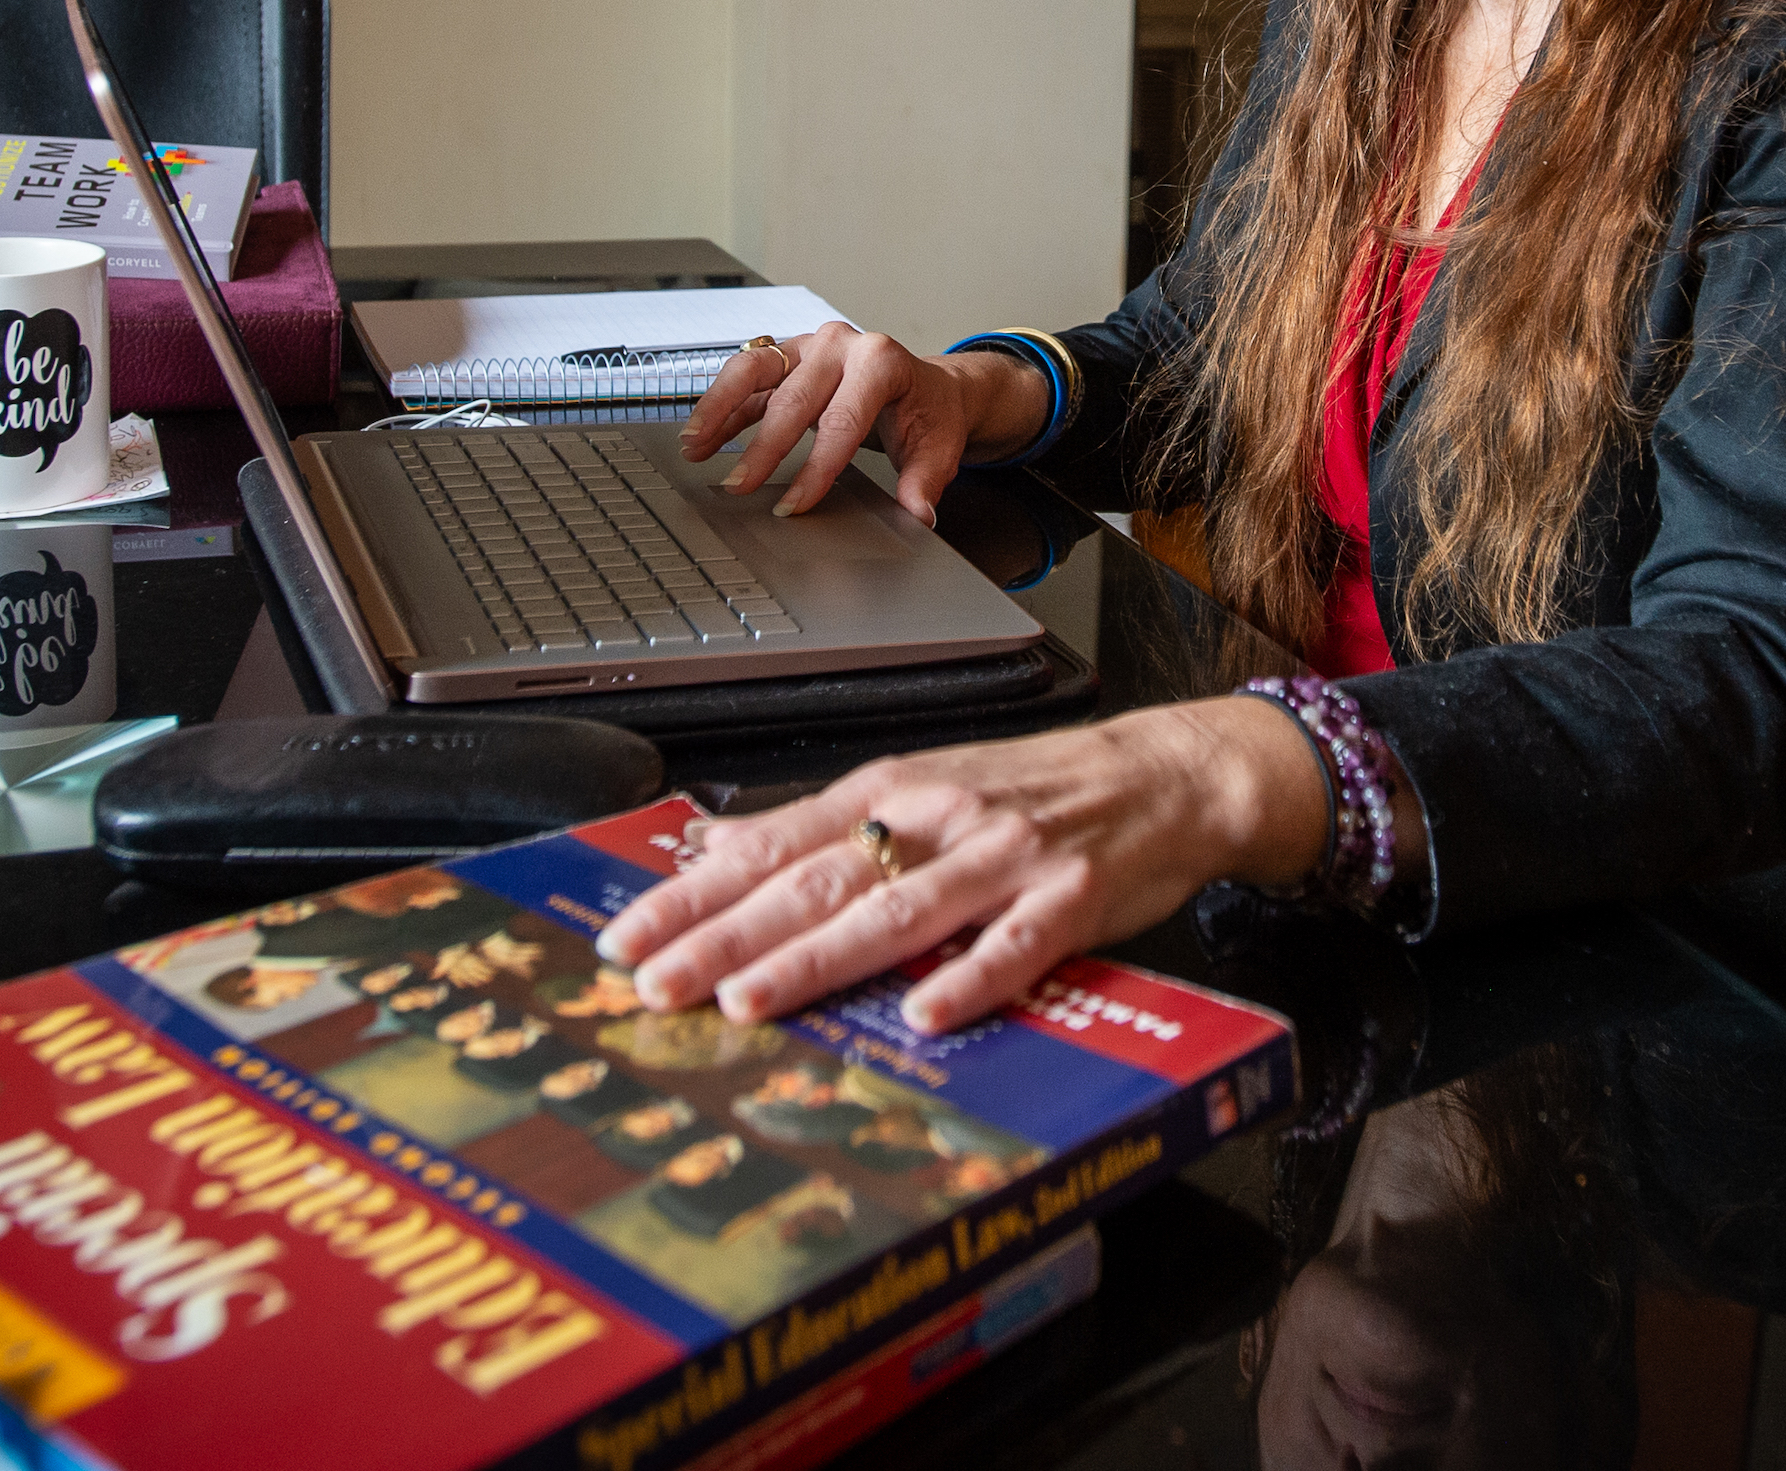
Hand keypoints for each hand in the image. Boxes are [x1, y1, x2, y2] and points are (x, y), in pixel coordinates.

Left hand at [595, 701, 1333, 1032]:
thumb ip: (825, 830)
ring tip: (750, 1000)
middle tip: (655, 982)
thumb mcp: (919, 791)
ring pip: (898, 910)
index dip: (693, 894)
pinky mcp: (1071, 896)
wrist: (1162, 774)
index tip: (623, 937)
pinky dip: (972, 976)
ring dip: (819, 957)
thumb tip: (717, 856)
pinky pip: (1017, 942)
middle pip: (816, 881)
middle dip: (727, 935)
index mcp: (889, 791)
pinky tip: (928, 1010)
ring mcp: (1003, 855)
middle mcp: (935, 816)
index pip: (771, 846)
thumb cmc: (1032, 792)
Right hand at [677, 322, 1046, 523]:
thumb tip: (917, 515)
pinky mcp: (788, 357)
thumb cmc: (929, 413)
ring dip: (719, 408)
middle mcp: (841, 345)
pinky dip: (721, 408)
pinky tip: (701, 438)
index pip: (844, 418)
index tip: (795, 504)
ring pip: (754, 370)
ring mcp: (810, 346)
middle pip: (794, 397)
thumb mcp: (937, 449)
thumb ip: (923, 483)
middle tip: (739, 486)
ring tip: (695, 446)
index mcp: (881, 361)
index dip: (818, 466)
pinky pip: (746, 380)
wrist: (927, 385)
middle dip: (764, 447)